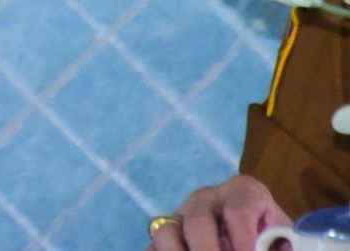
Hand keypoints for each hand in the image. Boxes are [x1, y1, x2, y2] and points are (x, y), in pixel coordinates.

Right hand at [146, 175, 290, 250]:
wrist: (258, 240)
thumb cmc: (275, 241)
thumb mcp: (284, 239)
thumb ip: (280, 245)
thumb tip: (276, 246)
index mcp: (243, 192)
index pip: (239, 210)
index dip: (244, 240)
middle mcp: (207, 198)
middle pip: (198, 221)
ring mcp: (181, 215)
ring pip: (165, 231)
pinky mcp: (167, 234)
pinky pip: (152, 246)